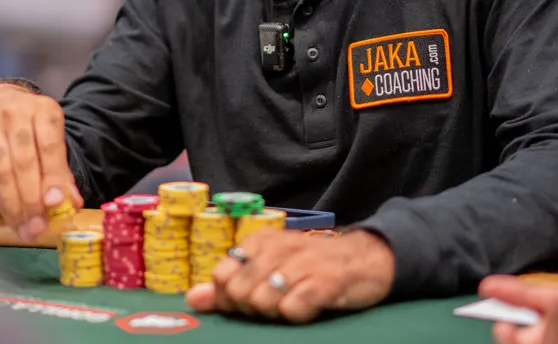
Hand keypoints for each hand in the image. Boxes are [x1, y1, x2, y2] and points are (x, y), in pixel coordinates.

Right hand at [0, 83, 81, 241]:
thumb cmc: (29, 125)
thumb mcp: (50, 136)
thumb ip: (60, 169)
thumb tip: (71, 203)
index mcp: (42, 110)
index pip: (49, 145)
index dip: (52, 176)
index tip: (55, 203)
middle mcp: (15, 114)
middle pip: (24, 161)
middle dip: (31, 199)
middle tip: (39, 227)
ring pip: (2, 171)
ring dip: (14, 205)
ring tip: (25, 229)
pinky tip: (10, 217)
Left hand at [186, 228, 395, 323]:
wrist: (365, 259)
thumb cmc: (309, 268)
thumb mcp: (267, 270)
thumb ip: (227, 286)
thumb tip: (193, 299)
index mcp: (259, 241)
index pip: (222, 274)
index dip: (230, 296)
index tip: (249, 299)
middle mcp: (278, 247)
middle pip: (239, 292)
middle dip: (252, 307)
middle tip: (275, 303)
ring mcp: (302, 262)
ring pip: (262, 300)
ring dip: (275, 312)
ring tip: (292, 303)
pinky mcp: (327, 280)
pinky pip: (294, 307)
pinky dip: (297, 315)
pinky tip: (308, 307)